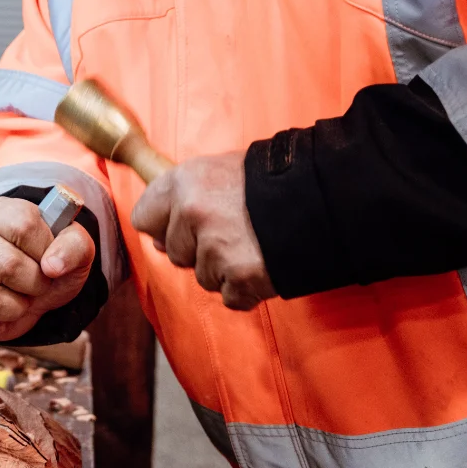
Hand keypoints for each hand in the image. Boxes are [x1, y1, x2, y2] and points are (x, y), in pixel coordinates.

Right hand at [0, 196, 94, 345]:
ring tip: (14, 301)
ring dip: (14, 311)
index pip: (24, 226)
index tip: (49, 260)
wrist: (25, 284)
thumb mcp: (71, 246)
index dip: (47, 251)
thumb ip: (73, 247)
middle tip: (33, 286)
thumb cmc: (44, 260)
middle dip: (33, 286)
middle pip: (7, 266)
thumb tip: (53, 266)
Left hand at [131, 152, 275, 310]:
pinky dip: (246, 289)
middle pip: (174, 253)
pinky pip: (230, 297)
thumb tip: (159, 239)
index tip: (179, 229)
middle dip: (198, 250)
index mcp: (184, 181)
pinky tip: (263, 264)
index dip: (162, 226)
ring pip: (203, 276)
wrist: (321, 196)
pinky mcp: (240, 277)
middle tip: (231, 233)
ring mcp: (215, 247)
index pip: (144, 217)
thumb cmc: (269, 181)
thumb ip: (185, 198)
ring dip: (225, 269)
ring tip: (253, 244)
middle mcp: (192, 213)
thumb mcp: (218, 171)